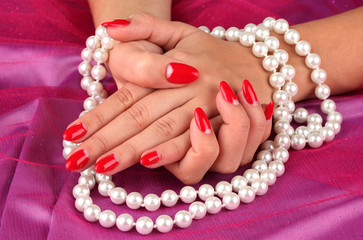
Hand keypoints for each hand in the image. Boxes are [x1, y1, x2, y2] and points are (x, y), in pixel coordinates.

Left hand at [63, 13, 272, 183]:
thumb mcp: (181, 32)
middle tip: (75, 160)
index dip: (99, 115)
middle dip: (106, 141)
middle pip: (140, 117)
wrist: (260, 62)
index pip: (128, 96)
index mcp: (171, 69)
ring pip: (164, 133)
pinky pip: (198, 146)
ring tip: (103, 166)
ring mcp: (208, 108)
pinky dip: (175, 153)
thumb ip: (145, 27)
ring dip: (133, 150)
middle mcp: (187, 89)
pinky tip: (151, 163)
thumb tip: (109, 30)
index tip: (71, 134)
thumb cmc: (211, 53)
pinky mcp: (224, 127)